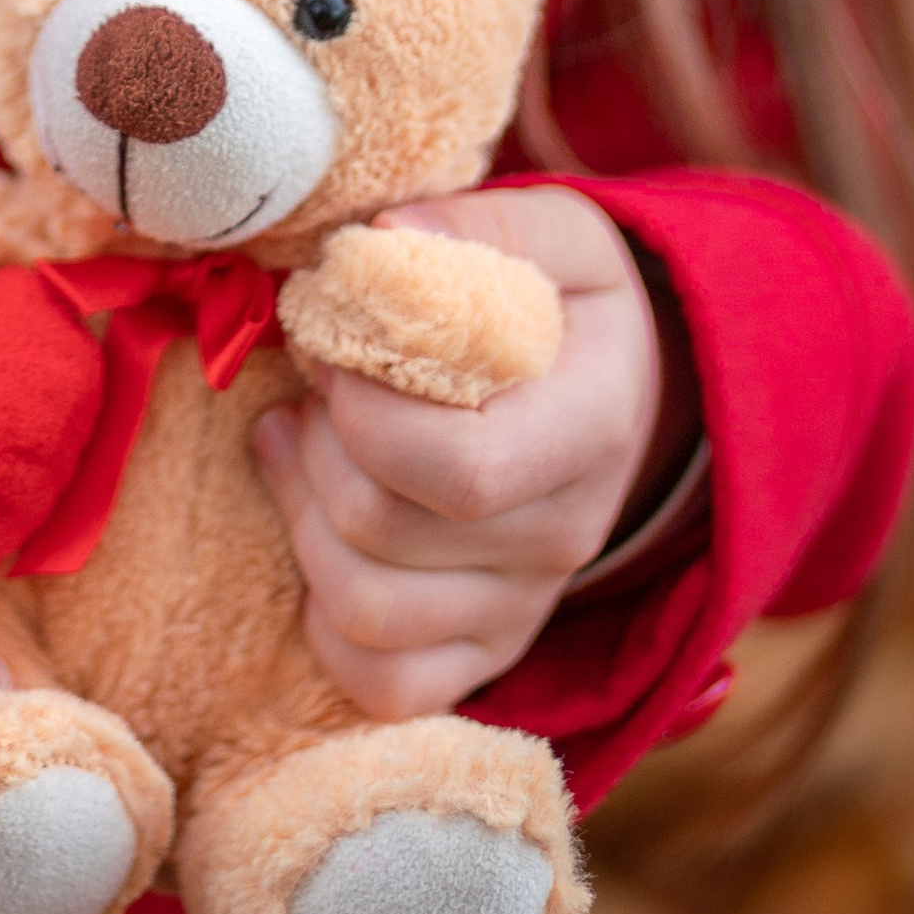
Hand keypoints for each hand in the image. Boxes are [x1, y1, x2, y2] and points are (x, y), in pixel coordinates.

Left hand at [254, 187, 693, 718]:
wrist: (618, 391)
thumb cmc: (564, 303)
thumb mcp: (556, 235)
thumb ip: (475, 230)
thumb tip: (379, 241)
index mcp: (590, 426)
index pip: (458, 468)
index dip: (360, 410)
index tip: (329, 340)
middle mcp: (563, 536)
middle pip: (385, 532)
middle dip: (313, 446)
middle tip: (311, 383)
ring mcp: (523, 607)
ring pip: (366, 613)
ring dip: (300, 517)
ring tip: (294, 440)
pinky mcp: (485, 651)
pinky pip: (383, 684)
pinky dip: (323, 618)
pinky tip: (315, 523)